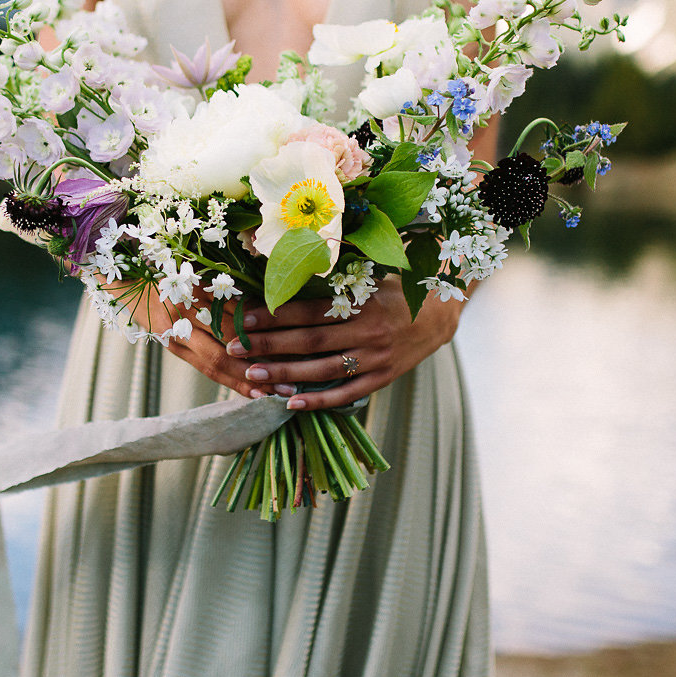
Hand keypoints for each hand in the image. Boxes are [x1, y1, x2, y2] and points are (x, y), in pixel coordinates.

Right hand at [126, 282, 298, 401]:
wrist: (130, 283)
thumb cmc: (171, 271)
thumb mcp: (200, 272)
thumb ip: (229, 290)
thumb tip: (269, 309)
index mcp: (193, 291)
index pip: (232, 319)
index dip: (260, 336)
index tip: (290, 346)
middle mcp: (183, 317)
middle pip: (225, 347)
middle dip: (258, 366)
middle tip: (287, 382)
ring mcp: (175, 336)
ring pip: (214, 364)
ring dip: (244, 381)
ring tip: (272, 395)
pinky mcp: (173, 347)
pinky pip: (205, 368)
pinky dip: (229, 381)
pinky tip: (250, 393)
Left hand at [224, 283, 464, 410]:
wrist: (440, 315)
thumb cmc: (394, 290)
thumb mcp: (369, 277)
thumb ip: (334, 281)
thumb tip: (289, 273)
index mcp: (362, 301)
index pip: (309, 310)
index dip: (275, 315)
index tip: (244, 319)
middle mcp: (368, 331)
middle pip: (309, 341)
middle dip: (269, 346)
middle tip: (235, 349)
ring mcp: (375, 358)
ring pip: (322, 370)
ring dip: (284, 374)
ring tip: (252, 376)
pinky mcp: (382, 378)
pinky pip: (346, 393)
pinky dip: (319, 400)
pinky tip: (291, 403)